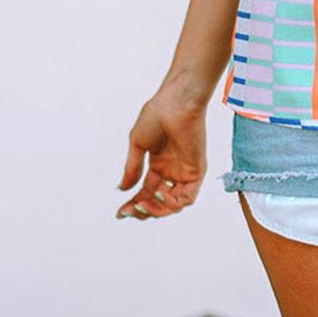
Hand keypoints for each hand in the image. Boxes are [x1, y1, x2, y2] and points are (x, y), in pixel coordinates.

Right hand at [117, 79, 208, 219]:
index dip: (133, 204)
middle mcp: (172, 172)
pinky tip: (158, 193)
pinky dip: (173, 202)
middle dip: (143, 210)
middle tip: (130, 210)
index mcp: (159, 165)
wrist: (175, 103)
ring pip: (173, 205)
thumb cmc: (157, 115)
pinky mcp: (197, 172)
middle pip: (158, 202)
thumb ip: (132, 169)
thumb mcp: (138, 145)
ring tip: (142, 204)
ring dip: (157, 209)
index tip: (120, 213)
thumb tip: (122, 189)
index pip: (146, 192)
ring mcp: (185, 173)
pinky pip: (188, 198)